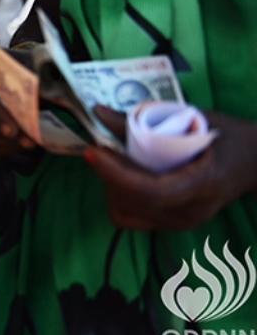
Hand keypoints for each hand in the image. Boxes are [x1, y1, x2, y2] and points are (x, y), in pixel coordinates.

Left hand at [85, 107, 256, 229]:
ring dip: (111, 186)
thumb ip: (145, 120)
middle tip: (101, 148)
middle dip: (107, 175)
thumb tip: (100, 112)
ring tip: (114, 161)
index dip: (114, 173)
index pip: (149, 191)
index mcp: (201, 184)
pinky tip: (124, 175)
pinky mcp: (172, 223)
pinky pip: (132, 217)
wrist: (255, 161)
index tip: (93, 151)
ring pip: (126, 213)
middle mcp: (189, 211)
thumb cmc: (226, 137)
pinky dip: (119, 196)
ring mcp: (180, 221)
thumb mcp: (192, 120)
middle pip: (131, 203)